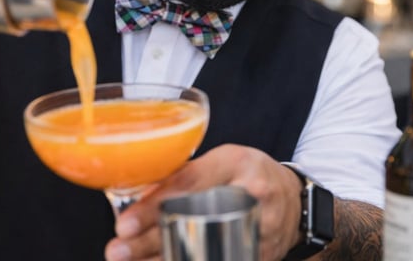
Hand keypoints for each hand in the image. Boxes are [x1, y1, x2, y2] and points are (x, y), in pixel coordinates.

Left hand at [104, 144, 303, 260]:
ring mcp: (260, 229)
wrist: (295, 201)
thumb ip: (184, 175)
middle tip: (117, 249)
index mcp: (236, 163)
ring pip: (205, 251)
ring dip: (162, 260)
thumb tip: (137, 194)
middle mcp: (252, 195)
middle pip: (193, 222)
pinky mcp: (262, 256)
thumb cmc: (248, 175)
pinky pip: (222, 260)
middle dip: (151, 241)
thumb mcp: (220, 161)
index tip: (123, 223)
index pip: (189, 182)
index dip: (155, 204)